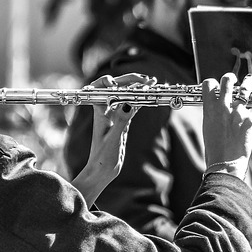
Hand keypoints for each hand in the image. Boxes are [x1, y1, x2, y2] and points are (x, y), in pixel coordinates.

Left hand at [72, 74, 145, 203]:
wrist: (101, 171)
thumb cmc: (102, 157)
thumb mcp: (113, 138)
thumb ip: (121, 120)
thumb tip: (130, 103)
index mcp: (100, 111)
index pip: (101, 88)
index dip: (108, 81)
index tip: (117, 83)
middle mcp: (106, 111)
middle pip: (118, 88)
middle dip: (130, 80)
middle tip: (146, 79)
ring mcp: (115, 116)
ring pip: (127, 96)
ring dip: (138, 89)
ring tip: (152, 83)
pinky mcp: (122, 123)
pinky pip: (132, 107)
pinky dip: (140, 101)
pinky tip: (149, 96)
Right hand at [201, 73, 251, 176]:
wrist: (225, 163)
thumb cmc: (214, 150)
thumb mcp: (208, 129)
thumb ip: (213, 116)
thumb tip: (218, 111)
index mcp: (209, 109)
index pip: (208, 85)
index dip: (212, 83)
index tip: (215, 85)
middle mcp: (223, 107)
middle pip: (226, 81)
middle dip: (230, 78)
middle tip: (232, 79)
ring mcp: (238, 111)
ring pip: (244, 89)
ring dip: (247, 83)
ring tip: (249, 80)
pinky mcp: (250, 119)